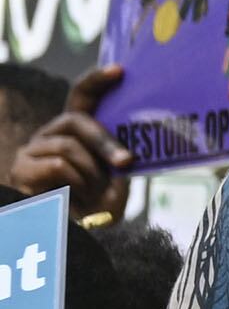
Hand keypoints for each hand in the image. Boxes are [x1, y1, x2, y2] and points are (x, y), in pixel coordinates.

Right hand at [5, 61, 126, 217]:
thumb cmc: (94, 208)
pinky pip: (57, 164)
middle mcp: (50, 135)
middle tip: (127, 161)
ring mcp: (32, 150)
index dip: (97, 81)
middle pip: (75, 118)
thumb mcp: (116, 185)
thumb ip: (121, 167)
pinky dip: (74, 182)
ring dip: (89, 172)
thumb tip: (126, 154)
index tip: (120, 71)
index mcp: (76, 132)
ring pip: (68, 146)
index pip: (81, 97)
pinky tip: (74, 197)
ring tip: (92, 192)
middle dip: (105, 140)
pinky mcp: (22, 169)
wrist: (68, 237)